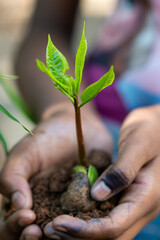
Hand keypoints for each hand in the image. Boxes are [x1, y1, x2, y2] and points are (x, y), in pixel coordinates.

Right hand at [0, 103, 112, 239]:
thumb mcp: (24, 153)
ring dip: (64, 237)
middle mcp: (49, 210)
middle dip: (36, 239)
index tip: (27, 216)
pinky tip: (90, 221)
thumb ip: (12, 177)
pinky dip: (91, 226)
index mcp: (27, 202)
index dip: (15, 227)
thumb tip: (18, 205)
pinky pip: (93, 220)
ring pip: (67, 234)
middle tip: (39, 231)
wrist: (76, 127)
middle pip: (39, 236)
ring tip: (65, 229)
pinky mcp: (93, 203)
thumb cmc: (46, 138)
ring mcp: (72, 209)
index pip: (14, 226)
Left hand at [44, 105, 159, 239]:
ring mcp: (136, 203)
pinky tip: (72, 212)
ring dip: (82, 231)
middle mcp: (143, 206)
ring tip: (55, 224)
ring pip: (109, 231)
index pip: (114, 226)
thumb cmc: (151, 129)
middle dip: (80, 236)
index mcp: (147, 196)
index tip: (57, 222)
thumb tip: (97, 196)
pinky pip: (108, 216)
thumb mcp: (138, 144)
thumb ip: (122, 170)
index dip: (85, 230)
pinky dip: (89, 219)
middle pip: (111, 236)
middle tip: (50, 228)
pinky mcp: (128, 196)